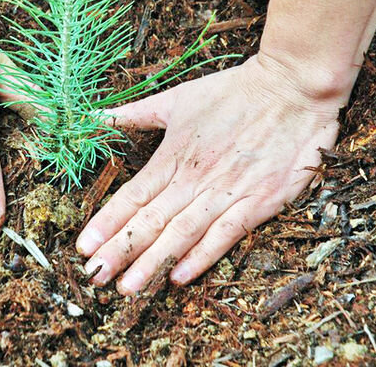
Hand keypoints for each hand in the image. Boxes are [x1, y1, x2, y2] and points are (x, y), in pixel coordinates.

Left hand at [76, 54, 341, 292]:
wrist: (292, 87)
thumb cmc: (233, 92)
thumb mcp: (178, 98)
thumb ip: (136, 114)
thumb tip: (96, 117)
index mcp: (173, 155)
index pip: (132, 196)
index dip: (106, 223)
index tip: (83, 247)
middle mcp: (194, 178)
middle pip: (150, 221)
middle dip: (120, 251)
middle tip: (94, 277)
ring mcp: (227, 192)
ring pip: (181, 234)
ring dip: (152, 263)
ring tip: (128, 288)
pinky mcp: (259, 202)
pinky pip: (225, 235)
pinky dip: (201, 257)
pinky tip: (179, 277)